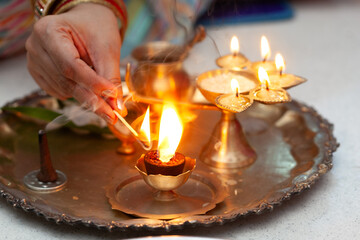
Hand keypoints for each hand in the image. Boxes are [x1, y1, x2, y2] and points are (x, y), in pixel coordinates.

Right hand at [26, 3, 125, 123]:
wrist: (85, 21)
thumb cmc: (95, 28)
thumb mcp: (107, 47)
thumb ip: (110, 77)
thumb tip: (116, 107)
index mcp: (49, 31)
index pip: (71, 66)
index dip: (92, 84)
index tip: (112, 98)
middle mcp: (36, 47)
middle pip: (65, 81)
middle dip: (92, 99)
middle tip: (112, 115)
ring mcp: (34, 61)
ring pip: (63, 89)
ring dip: (86, 97)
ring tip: (105, 96)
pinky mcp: (39, 73)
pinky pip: (59, 92)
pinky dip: (76, 93)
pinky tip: (87, 86)